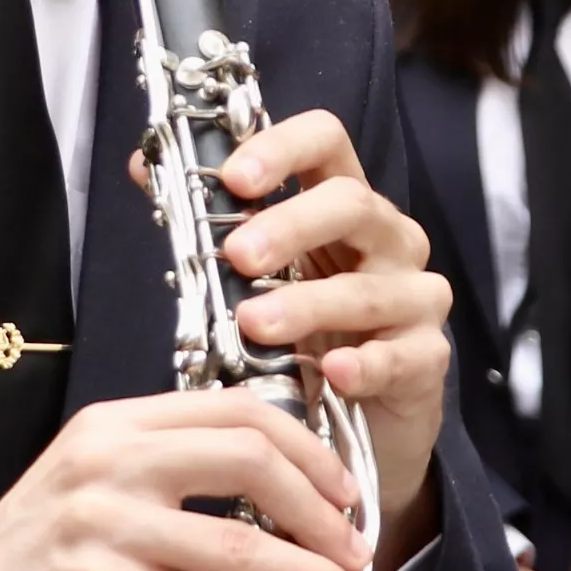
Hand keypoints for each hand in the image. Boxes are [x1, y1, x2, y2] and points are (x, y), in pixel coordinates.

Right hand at [0, 386, 384, 570]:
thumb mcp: (96, 506)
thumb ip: (177, 504)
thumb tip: (278, 539)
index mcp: (113, 427)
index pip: (237, 410)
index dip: (309, 451)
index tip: (343, 496)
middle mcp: (106, 461)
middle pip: (253, 458)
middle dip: (325, 512)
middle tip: (355, 556)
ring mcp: (98, 524)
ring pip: (243, 545)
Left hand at [206, 107, 453, 569]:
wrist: (345, 428)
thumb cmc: (300, 336)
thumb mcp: (254, 276)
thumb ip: (206, 219)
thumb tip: (144, 166)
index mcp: (341, 204)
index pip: (326, 142)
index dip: (283, 148)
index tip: (235, 177)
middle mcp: (386, 240)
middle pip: (353, 204)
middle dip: (291, 226)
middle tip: (239, 255)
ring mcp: (413, 298)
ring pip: (370, 288)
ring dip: (308, 304)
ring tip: (255, 325)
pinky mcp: (427, 359)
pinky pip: (402, 357)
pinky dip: (366, 365)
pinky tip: (333, 374)